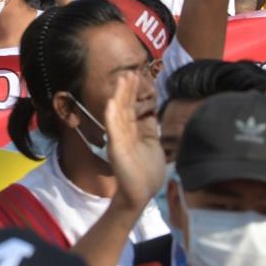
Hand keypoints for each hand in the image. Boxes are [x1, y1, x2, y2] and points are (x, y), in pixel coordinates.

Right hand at [104, 70, 164, 211]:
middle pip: (126, 106)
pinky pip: (114, 129)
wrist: (140, 194)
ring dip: (120, 95)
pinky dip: (112, 115)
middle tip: (130, 71)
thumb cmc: (146, 173)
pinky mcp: (117, 147)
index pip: (133, 108)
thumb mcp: (153, 147)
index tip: (136, 76)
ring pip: (119, 113)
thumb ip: (150, 131)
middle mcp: (125, 132)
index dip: (134, 92)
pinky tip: (111, 102)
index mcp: (134, 132)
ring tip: (122, 79)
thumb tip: (152, 115)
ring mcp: (119, 139)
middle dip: (128, 89)